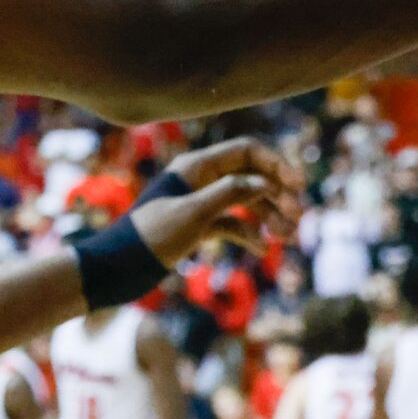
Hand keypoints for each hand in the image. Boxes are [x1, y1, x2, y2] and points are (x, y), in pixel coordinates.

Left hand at [129, 137, 302, 267]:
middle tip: (297, 217)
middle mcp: (200, 179)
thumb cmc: (152, 236)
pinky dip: (248, 233)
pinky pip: (231, 223)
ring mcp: (199, 202)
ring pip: (244, 200)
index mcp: (197, 166)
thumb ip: (230, 193)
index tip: (298, 186)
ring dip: (268, 215)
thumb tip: (265, 183)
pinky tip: (262, 248)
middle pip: (250, 175)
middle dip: (276, 193)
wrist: (119, 267)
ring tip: (288, 238)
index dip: (276, 164)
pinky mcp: (196, 225)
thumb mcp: (194, 213)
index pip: (246, 151)